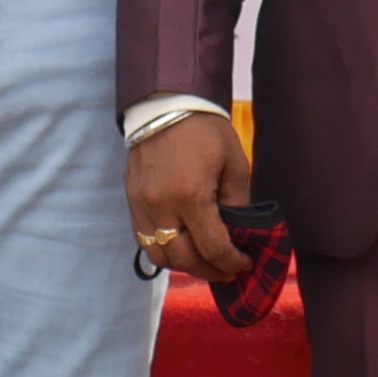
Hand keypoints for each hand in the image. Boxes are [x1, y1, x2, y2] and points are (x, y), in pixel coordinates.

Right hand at [126, 111, 253, 284]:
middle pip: (184, 260)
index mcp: (191, 196)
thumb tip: (239, 236)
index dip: (232, 262)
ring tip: (206, 262)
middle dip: (211, 271)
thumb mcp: (234, 165)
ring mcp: (142, 206)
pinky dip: (165, 251)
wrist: (165, 106)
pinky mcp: (132, 202)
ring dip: (185, 266)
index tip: (245, 262)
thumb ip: (237, 205)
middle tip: (229, 270)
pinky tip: (183, 247)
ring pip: (161, 257)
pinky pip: (145, 241)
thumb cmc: (205, 131)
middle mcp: (162, 207)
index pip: (212, 248)